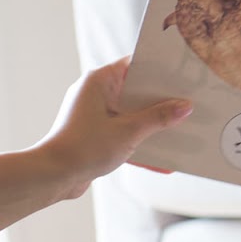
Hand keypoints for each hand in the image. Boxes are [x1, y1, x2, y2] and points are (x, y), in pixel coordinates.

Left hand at [35, 58, 190, 198]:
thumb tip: (184, 107)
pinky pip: (124, 132)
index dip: (160, 69)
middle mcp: (95, 92)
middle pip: (137, 90)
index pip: (135, 64)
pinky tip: (162, 163)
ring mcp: (94, 113)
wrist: (52, 177)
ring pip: (132, 113)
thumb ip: (159, 118)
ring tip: (179, 131)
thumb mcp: (129, 132)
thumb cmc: (83, 148)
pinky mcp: (95, 133)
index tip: (183, 74)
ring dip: (153, 124)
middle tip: (188, 102)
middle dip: (162, 100)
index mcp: (99, 81)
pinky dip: (140, 143)